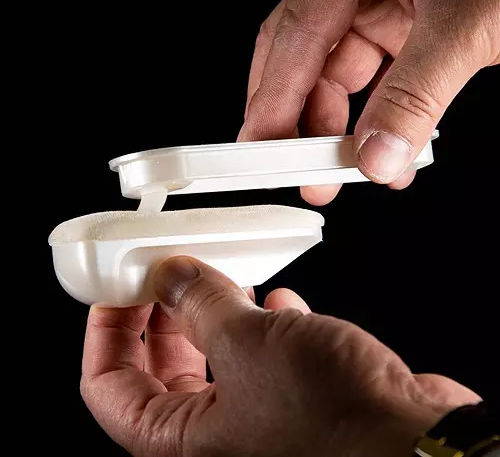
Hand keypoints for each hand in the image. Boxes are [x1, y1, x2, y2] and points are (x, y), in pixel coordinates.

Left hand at [81, 256, 479, 455]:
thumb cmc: (339, 421)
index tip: (113, 293)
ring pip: (215, 361)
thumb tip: (171, 276)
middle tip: (164, 276)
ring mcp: (258, 421)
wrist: (419, 446)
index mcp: (184, 443)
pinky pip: (262, 360)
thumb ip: (202, 304)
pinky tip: (278, 303)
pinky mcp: (296, 404)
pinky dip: (262, 328)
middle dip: (162, 317)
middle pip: (161, 371)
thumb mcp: (250, 342)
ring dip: (214, 317)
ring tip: (217, 281)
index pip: (109, 388)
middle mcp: (216, 440)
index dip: (105, 334)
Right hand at [238, 0, 499, 204]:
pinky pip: (381, 88)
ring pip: (341, 83)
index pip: (294, 37)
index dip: (272, 99)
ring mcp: (387, 10)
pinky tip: (390, 154)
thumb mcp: (472, 17)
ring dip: (343, 133)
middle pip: (307, 64)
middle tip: (301, 171)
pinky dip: (382, 124)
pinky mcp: (412, 35)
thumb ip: (418, 90)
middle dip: (300, 124)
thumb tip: (378, 154)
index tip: (260, 148)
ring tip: (347, 173)